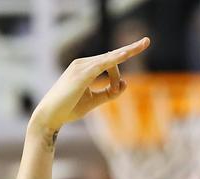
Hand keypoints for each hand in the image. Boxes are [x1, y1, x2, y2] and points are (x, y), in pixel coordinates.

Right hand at [30, 37, 149, 132]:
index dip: (118, 75)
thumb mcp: (94, 101)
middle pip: (112, 57)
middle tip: (147, 41)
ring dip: (126, 59)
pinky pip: (102, 64)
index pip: (109, 63)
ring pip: (110, 60)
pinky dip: (115, 59)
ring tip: (143, 45)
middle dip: (131, 49)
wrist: (51, 116)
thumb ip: (110, 93)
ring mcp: (81, 67)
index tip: (117, 89)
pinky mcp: (82, 75)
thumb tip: (125, 83)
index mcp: (85, 68)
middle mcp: (82, 64)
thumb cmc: (69, 108)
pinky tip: (126, 54)